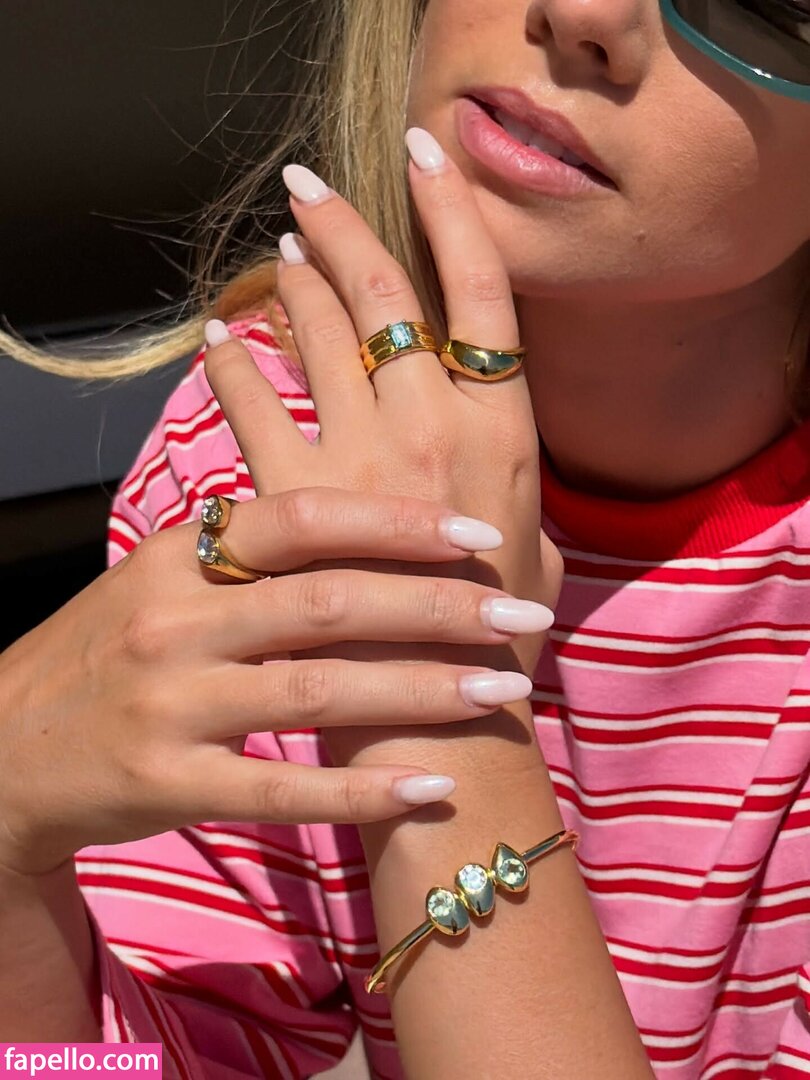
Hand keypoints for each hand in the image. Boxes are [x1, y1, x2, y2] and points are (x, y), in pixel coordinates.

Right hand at [0, 490, 539, 877]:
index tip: (479, 536)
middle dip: (439, 608)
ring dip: (424, 691)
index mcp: (183, 553)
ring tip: (505, 691)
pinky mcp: (168, 783)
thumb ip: (254, 547)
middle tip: (520, 616)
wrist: (8, 744)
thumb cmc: (110, 647)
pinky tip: (431, 787)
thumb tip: (364, 510)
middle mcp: (178, 620)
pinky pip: (280, 790)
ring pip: (318, 692)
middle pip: (331, 604)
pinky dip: (361, 791)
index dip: (397, 524)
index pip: (304, 521)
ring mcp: (171, 704)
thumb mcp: (164, 572)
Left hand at [204, 131, 562, 675]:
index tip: (424, 156)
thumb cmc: (496, 637)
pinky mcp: (297, 506)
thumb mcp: (532, 544)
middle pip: (385, 298)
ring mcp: (361, 463)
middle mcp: (433, 431)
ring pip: (317, 339)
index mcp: (503, 432)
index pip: (484, 293)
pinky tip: (222, 340)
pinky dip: (234, 367)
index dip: (452, 213)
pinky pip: (254, 409)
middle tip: (314, 189)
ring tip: (278, 257)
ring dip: (292, 289)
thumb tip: (484, 448)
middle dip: (346, 232)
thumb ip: (505, 482)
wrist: (442, 720)